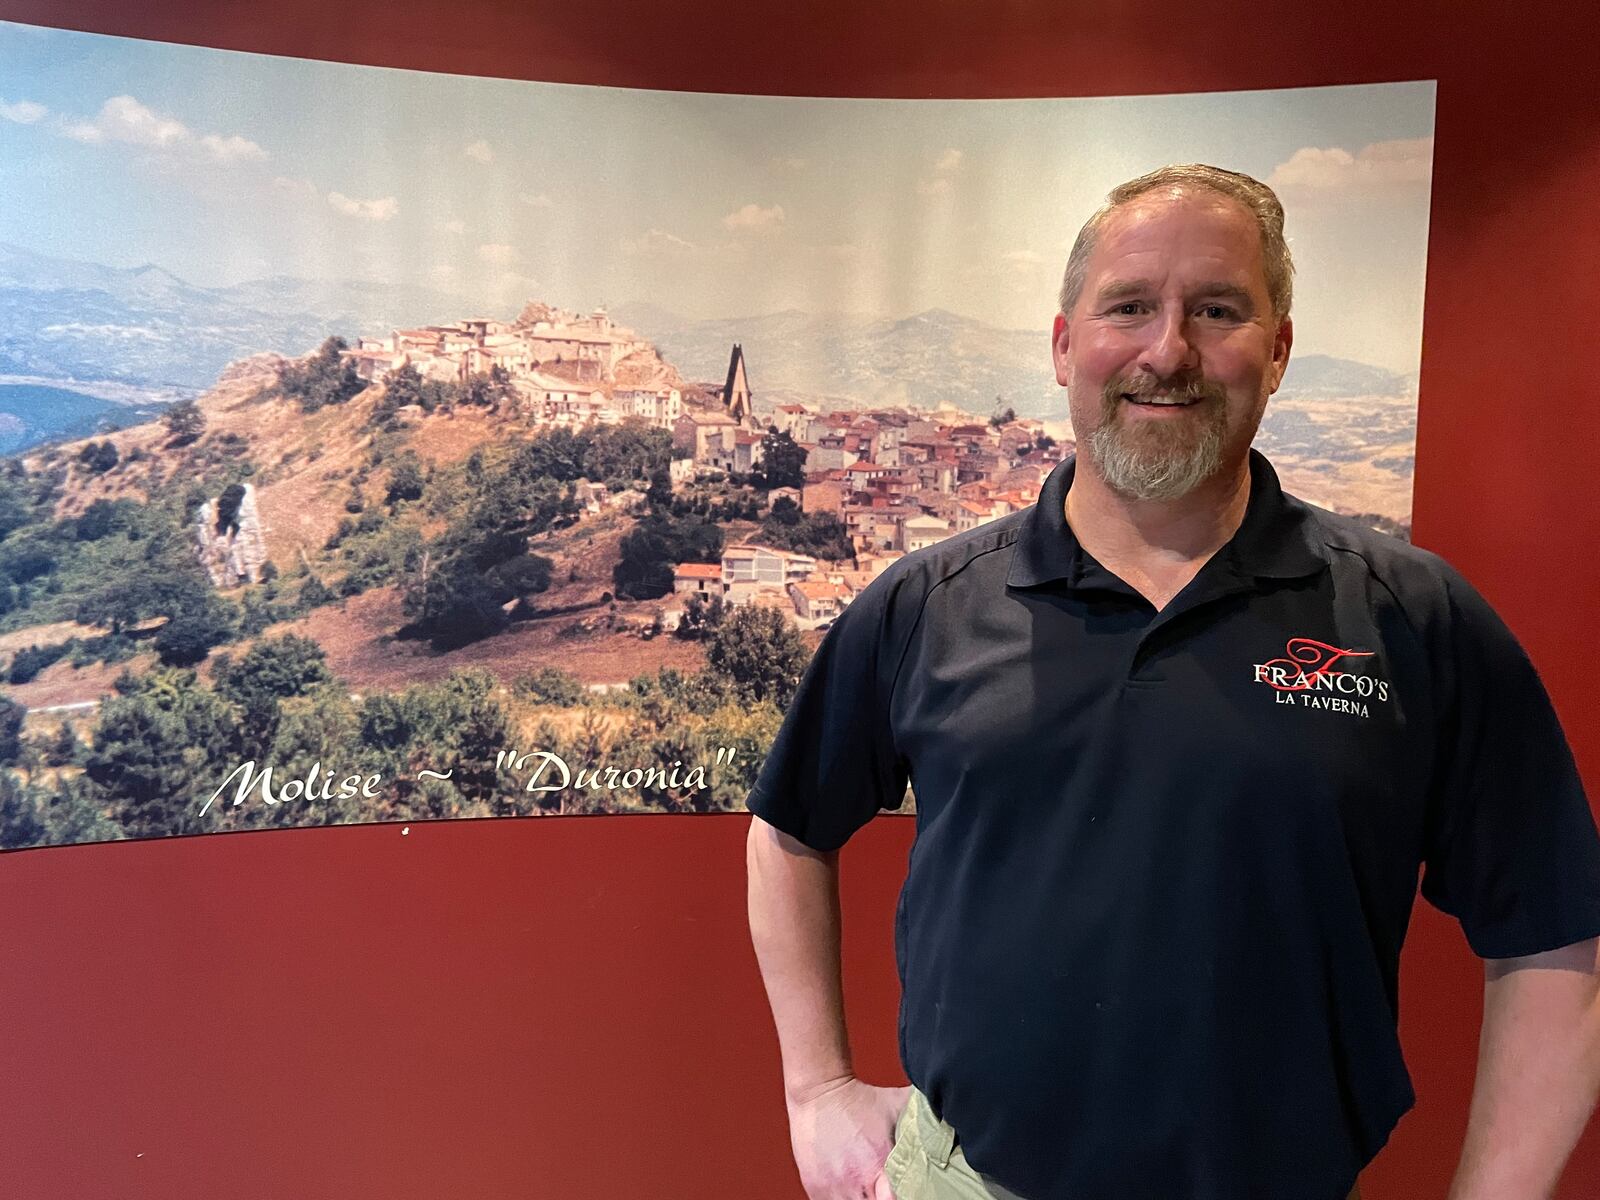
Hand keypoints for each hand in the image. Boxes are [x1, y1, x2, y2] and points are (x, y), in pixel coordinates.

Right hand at [785, 1075, 912, 1198]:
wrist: (819, 1091)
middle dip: (884, 1199)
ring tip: (868, 1187)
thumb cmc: (861, 1099)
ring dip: (863, 1199)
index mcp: (879, 1163)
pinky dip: (843, 1199)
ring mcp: (833, 1188)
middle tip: (888, 1188)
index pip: (899, 1199)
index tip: (910, 1191)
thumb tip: (953, 1118)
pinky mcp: (816, 1188)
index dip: (909, 1195)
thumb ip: (922, 1121)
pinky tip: (851, 1189)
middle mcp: (855, 1181)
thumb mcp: (897, 1105)